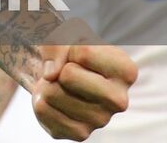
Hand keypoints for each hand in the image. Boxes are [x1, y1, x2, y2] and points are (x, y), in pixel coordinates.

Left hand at [31, 19, 137, 139]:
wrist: (61, 73)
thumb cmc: (69, 50)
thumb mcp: (64, 34)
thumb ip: (56, 46)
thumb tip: (50, 76)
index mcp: (126, 71)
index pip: (83, 52)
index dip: (71, 47)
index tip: (77, 53)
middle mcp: (119, 100)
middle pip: (68, 76)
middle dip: (59, 68)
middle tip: (68, 71)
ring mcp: (101, 120)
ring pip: (53, 93)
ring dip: (48, 84)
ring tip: (61, 85)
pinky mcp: (80, 134)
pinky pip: (43, 110)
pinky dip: (40, 100)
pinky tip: (56, 100)